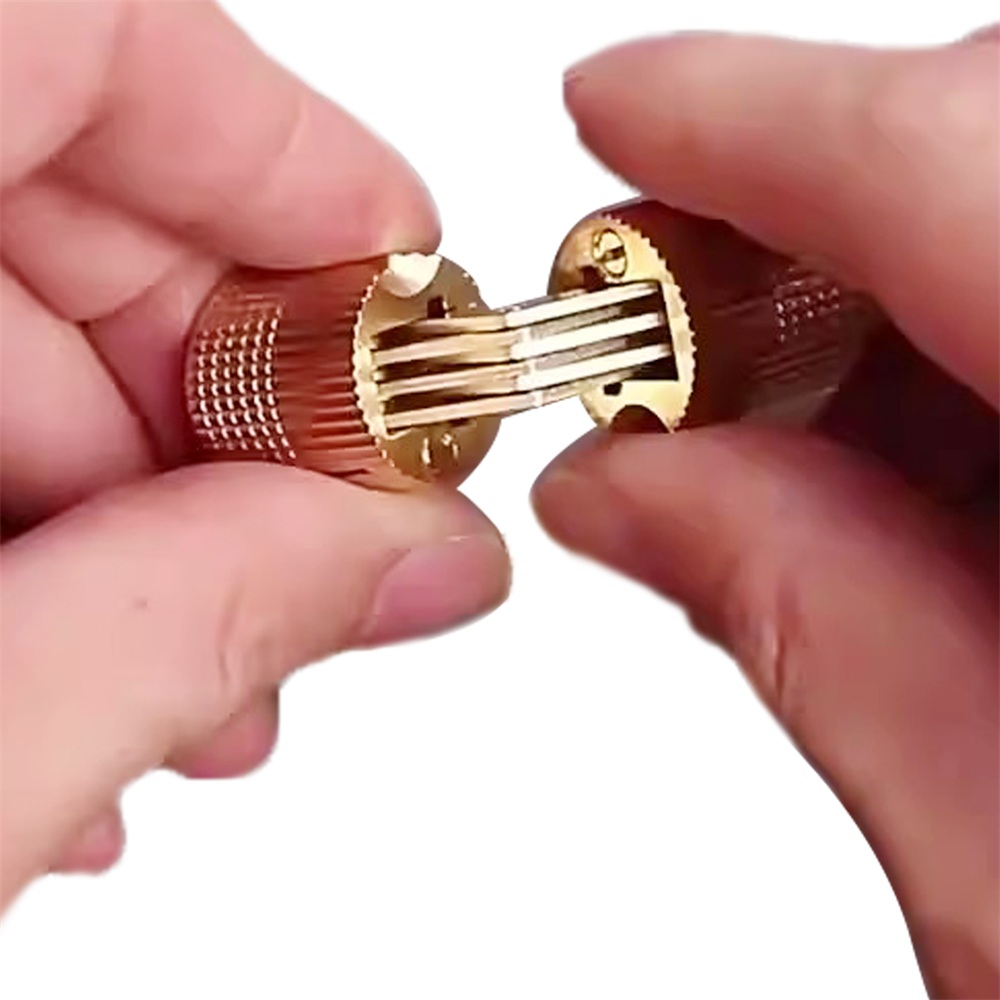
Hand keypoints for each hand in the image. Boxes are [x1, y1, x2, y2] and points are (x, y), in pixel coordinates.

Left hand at [0, 0, 508, 909]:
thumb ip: (193, 628)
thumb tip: (424, 560)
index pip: (79, 33)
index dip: (275, 149)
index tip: (400, 286)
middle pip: (52, 187)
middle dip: (233, 384)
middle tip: (328, 539)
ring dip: (136, 492)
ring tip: (205, 671)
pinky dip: (19, 527)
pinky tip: (66, 674)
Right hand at [534, 32, 997, 996]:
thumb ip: (815, 635)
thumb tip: (627, 486)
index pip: (978, 170)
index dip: (759, 118)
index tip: (618, 106)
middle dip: (808, 217)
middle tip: (666, 333)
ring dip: (881, 306)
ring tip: (758, 431)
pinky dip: (979, 370)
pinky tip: (901, 470)